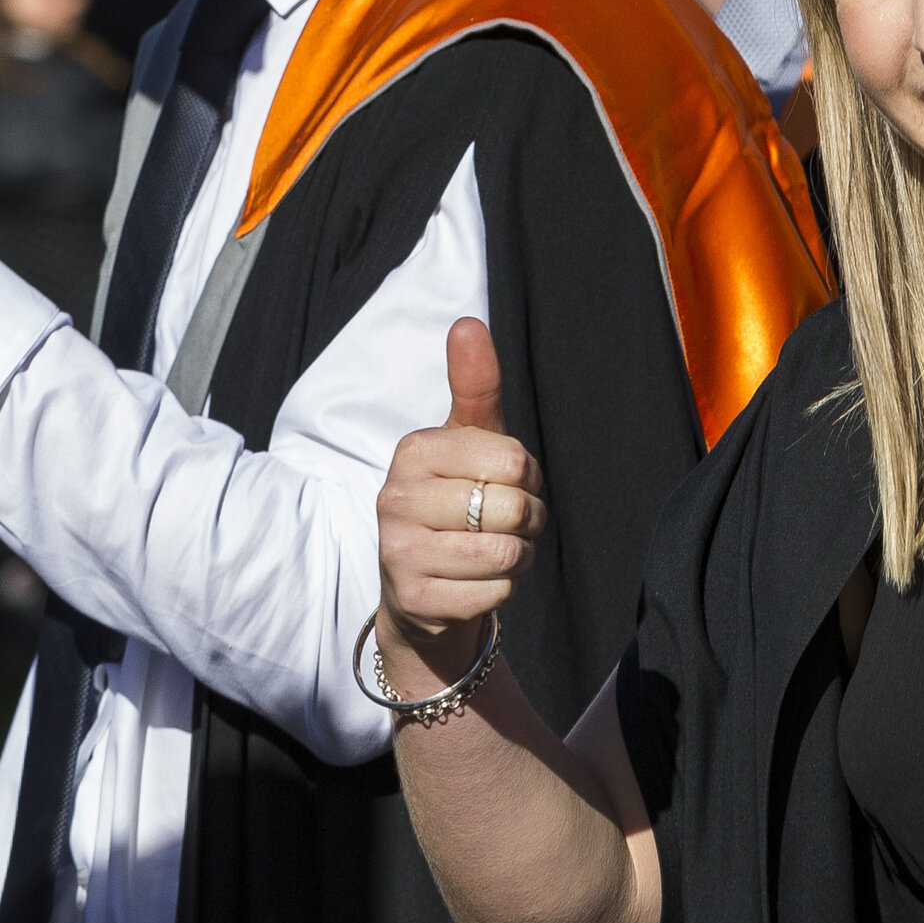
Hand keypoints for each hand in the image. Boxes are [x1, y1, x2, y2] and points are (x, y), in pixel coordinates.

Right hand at [376, 319, 547, 684]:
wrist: (421, 589)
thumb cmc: (455, 501)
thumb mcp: (468, 442)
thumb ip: (474, 385)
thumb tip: (467, 322)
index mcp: (412, 451)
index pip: (513, 459)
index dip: (528, 477)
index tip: (504, 483)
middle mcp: (395, 498)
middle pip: (513, 507)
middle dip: (526, 521)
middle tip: (502, 524)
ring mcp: (399, 552)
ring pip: (506, 553)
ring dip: (517, 557)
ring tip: (492, 551)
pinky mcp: (415, 600)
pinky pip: (495, 593)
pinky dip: (501, 590)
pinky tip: (475, 582)